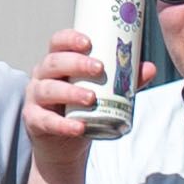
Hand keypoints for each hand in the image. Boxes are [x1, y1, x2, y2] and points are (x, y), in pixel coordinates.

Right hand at [20, 18, 119, 169]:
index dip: (70, 39)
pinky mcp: (34, 121)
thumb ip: (125, 81)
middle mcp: (43, 76)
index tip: (89, 42)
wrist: (65, 144)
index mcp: (58, 63)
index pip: (58, 42)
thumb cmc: (82, 109)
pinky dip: (62, 124)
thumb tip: (149, 68)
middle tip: (99, 69)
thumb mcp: (104, 92)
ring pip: (47, 89)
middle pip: (53, 62)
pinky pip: (45, 120)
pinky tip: (78, 126)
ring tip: (91, 99)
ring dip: (70, 92)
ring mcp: (35, 98)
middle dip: (76, 63)